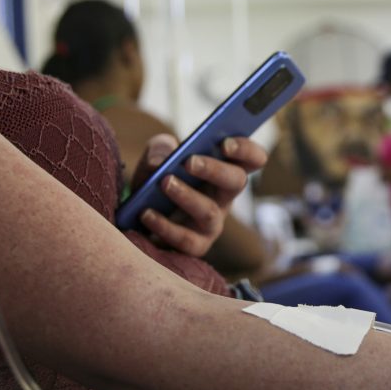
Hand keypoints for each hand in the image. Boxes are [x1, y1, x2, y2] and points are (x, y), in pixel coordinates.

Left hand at [129, 134, 267, 256]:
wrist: (138, 213)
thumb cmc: (156, 180)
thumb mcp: (156, 156)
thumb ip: (160, 148)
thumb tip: (159, 163)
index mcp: (224, 170)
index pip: (252, 159)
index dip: (246, 150)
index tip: (225, 144)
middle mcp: (224, 197)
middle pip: (237, 182)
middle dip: (215, 170)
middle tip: (189, 162)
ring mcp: (212, 224)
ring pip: (210, 212)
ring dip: (188, 196)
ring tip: (165, 183)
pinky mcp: (195, 246)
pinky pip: (186, 239)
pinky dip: (164, 225)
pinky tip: (146, 213)